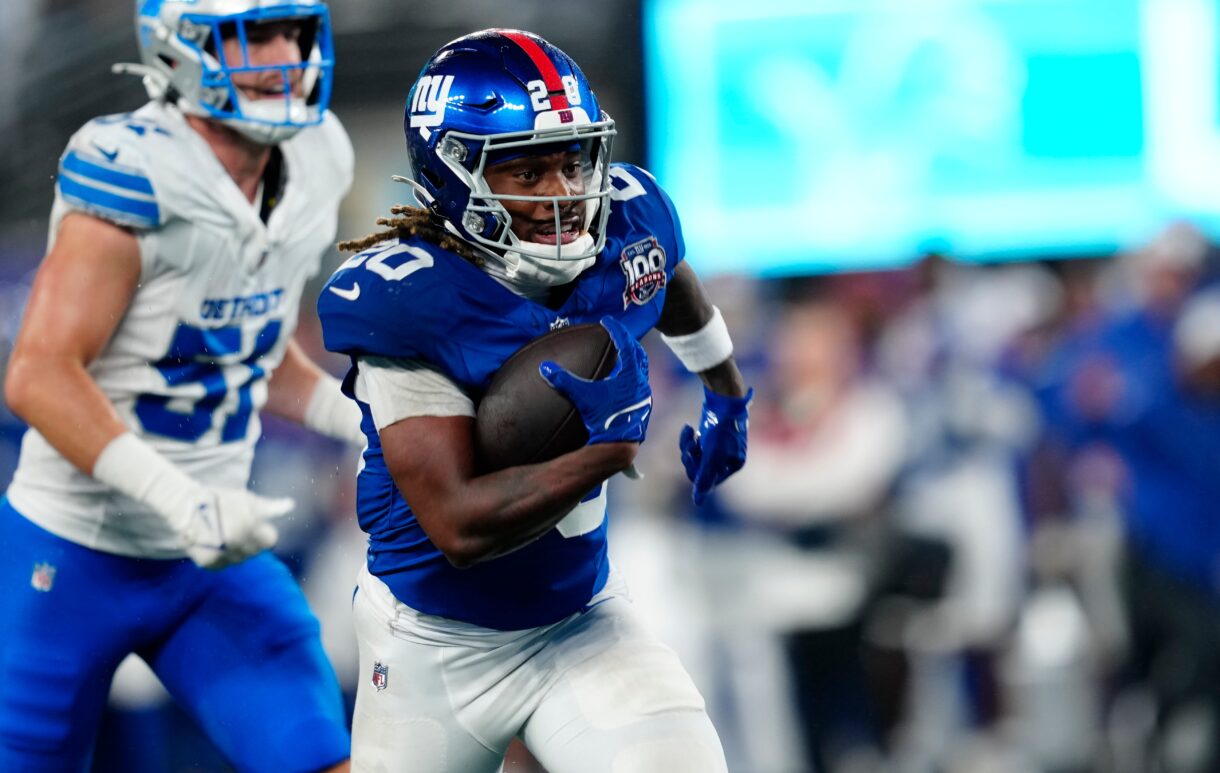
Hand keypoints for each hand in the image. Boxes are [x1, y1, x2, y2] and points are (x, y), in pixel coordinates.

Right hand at [177, 488, 293, 569]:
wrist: (184, 507)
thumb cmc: (219, 500)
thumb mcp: (246, 499)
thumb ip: (269, 506)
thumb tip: (290, 505)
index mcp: (249, 525)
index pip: (270, 540)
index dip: (263, 533)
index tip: (256, 527)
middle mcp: (237, 542)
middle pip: (255, 551)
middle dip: (250, 542)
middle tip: (236, 529)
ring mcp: (223, 554)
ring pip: (240, 560)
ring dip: (237, 551)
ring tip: (224, 535)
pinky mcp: (209, 563)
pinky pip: (223, 565)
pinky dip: (222, 557)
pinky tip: (215, 544)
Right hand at [539, 316, 651, 444]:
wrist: (620, 443)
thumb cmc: (604, 419)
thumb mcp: (583, 397)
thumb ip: (564, 381)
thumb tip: (545, 368)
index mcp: (629, 374)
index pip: (625, 343)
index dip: (616, 330)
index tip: (608, 321)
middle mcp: (640, 381)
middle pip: (638, 353)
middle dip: (628, 341)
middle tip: (618, 334)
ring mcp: (644, 395)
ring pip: (641, 369)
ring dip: (632, 359)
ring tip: (622, 355)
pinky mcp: (642, 406)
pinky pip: (639, 384)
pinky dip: (632, 376)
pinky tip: (622, 382)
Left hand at [680, 386, 752, 504]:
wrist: (723, 398)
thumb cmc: (721, 428)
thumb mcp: (712, 455)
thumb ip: (704, 478)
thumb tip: (697, 503)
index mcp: (733, 465)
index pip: (709, 481)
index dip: (697, 472)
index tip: (693, 457)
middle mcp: (727, 459)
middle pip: (700, 470)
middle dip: (691, 458)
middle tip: (690, 445)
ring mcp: (717, 448)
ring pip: (695, 458)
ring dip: (688, 447)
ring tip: (689, 433)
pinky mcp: (709, 437)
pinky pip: (694, 446)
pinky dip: (689, 439)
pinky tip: (688, 428)